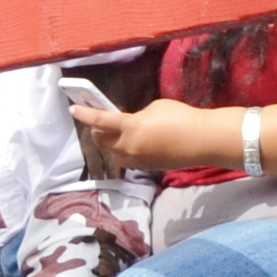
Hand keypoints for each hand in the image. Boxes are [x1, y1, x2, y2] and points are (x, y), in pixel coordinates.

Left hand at [70, 97, 220, 170]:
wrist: (202, 141)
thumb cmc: (181, 118)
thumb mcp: (154, 108)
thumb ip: (137, 116)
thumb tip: (131, 124)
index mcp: (130, 128)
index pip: (100, 121)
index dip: (85, 114)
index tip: (73, 108)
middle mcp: (129, 147)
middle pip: (102, 141)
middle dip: (98, 131)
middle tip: (102, 121)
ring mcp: (138, 160)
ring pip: (114, 153)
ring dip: (112, 143)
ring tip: (120, 133)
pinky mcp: (148, 167)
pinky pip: (129, 159)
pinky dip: (127, 150)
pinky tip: (137, 143)